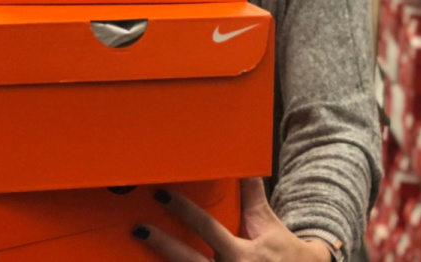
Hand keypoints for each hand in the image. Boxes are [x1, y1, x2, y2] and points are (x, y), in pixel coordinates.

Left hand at [133, 178, 333, 261]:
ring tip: (136, 255)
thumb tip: (245, 168)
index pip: (207, 228)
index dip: (184, 211)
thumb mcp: (270, 226)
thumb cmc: (284, 253)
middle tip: (139, 229)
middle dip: (163, 244)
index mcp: (243, 254)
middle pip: (189, 260)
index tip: (162, 196)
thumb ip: (253, 199)